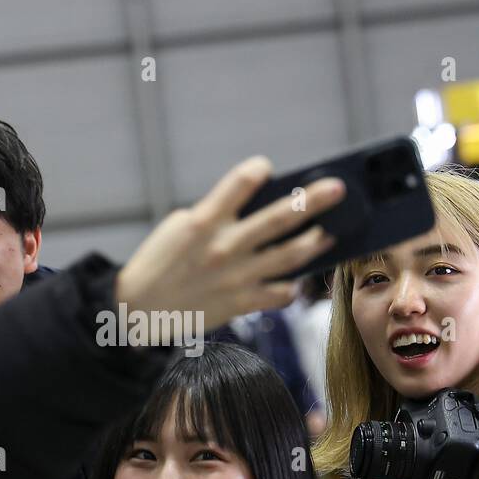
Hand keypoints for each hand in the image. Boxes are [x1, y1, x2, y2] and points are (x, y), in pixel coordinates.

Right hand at [115, 156, 342, 331]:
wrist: (139, 310)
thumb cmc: (160, 262)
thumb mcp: (180, 227)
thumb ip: (217, 214)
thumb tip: (257, 206)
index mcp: (204, 221)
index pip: (239, 182)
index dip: (257, 170)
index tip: (266, 167)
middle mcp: (225, 247)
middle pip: (278, 218)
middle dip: (312, 201)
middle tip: (338, 189)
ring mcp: (236, 277)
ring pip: (289, 257)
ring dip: (315, 242)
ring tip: (329, 233)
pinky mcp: (241, 302)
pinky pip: (280, 294)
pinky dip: (292, 285)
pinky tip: (296, 276)